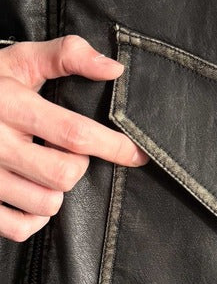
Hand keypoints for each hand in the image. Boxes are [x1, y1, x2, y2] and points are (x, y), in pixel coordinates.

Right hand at [0, 34, 149, 241]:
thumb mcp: (19, 61)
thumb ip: (66, 55)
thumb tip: (114, 69)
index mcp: (11, 105)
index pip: (74, 133)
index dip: (113, 146)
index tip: (137, 154)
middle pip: (64, 175)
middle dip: (77, 167)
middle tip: (66, 154)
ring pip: (46, 204)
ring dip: (56, 192)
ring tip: (44, 170)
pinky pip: (19, 228)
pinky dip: (34, 219)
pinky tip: (31, 195)